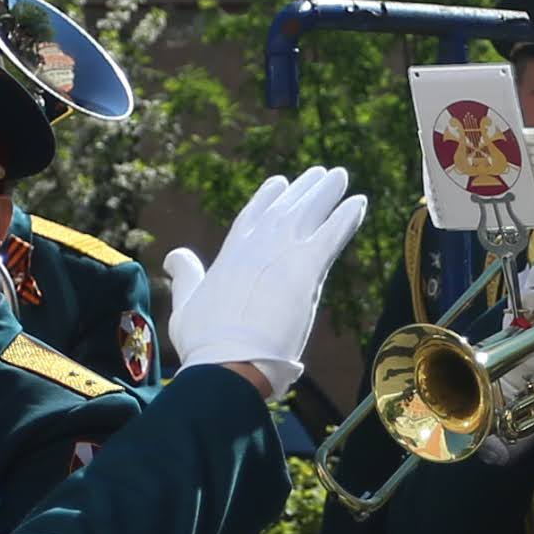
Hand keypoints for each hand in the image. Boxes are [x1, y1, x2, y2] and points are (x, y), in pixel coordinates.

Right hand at [164, 167, 371, 383]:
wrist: (231, 360)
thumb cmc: (206, 343)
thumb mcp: (185, 304)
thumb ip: (186, 276)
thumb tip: (174, 255)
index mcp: (231, 255)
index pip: (252, 217)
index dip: (267, 198)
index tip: (279, 182)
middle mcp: (258, 246)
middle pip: (285, 208)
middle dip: (303, 190)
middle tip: (319, 174)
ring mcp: (283, 253)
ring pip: (310, 213)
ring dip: (327, 193)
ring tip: (340, 176)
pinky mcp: (308, 268)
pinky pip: (333, 234)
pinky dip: (347, 217)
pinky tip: (360, 202)